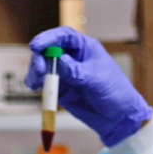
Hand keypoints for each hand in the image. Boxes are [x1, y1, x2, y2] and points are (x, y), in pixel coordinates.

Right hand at [26, 27, 152, 146]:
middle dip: (40, 57)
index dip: (49, 37)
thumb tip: (60, 61)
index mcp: (85, 48)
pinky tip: (35, 87)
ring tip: (35, 83)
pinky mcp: (60, 88)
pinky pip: (43, 82)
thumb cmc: (114, 92)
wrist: (117, 117)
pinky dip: (36, 83)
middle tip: (39, 70)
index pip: (64, 36)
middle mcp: (72, 57)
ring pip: (43, 66)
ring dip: (35, 71)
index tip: (36, 45)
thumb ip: (77, 71)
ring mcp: (64, 73)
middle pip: (49, 50)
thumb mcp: (97, 79)